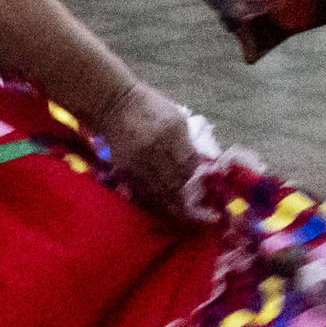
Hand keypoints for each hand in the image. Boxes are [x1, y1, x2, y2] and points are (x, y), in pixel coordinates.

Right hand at [94, 80, 207, 220]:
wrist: (113, 105)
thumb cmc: (150, 107)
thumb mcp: (175, 117)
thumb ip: (188, 143)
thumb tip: (203, 167)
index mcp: (170, 132)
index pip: (190, 165)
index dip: (202, 182)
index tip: (212, 195)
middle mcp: (153, 149)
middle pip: (176, 183)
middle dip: (192, 203)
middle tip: (206, 218)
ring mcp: (137, 162)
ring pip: (160, 194)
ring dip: (176, 210)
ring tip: (191, 221)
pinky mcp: (124, 171)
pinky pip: (143, 194)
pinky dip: (158, 205)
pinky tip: (169, 212)